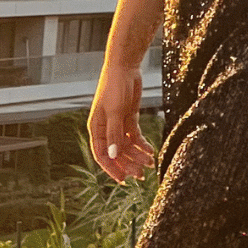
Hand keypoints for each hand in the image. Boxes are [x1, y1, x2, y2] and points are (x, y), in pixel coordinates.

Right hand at [88, 62, 154, 184]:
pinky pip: (135, 137)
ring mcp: (118, 124)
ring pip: (127, 146)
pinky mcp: (129, 118)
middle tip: (141, 175)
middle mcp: (106, 129)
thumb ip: (114, 133)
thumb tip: (113, 155)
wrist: (125, 67)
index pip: (101, 155)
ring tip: (150, 164)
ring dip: (138, 156)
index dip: (111, 168)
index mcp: (96, 128)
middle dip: (128, 164)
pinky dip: (143, 145)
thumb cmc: (114, 87)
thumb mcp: (115, 111)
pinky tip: (151, 151)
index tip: (123, 180)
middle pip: (116, 153)